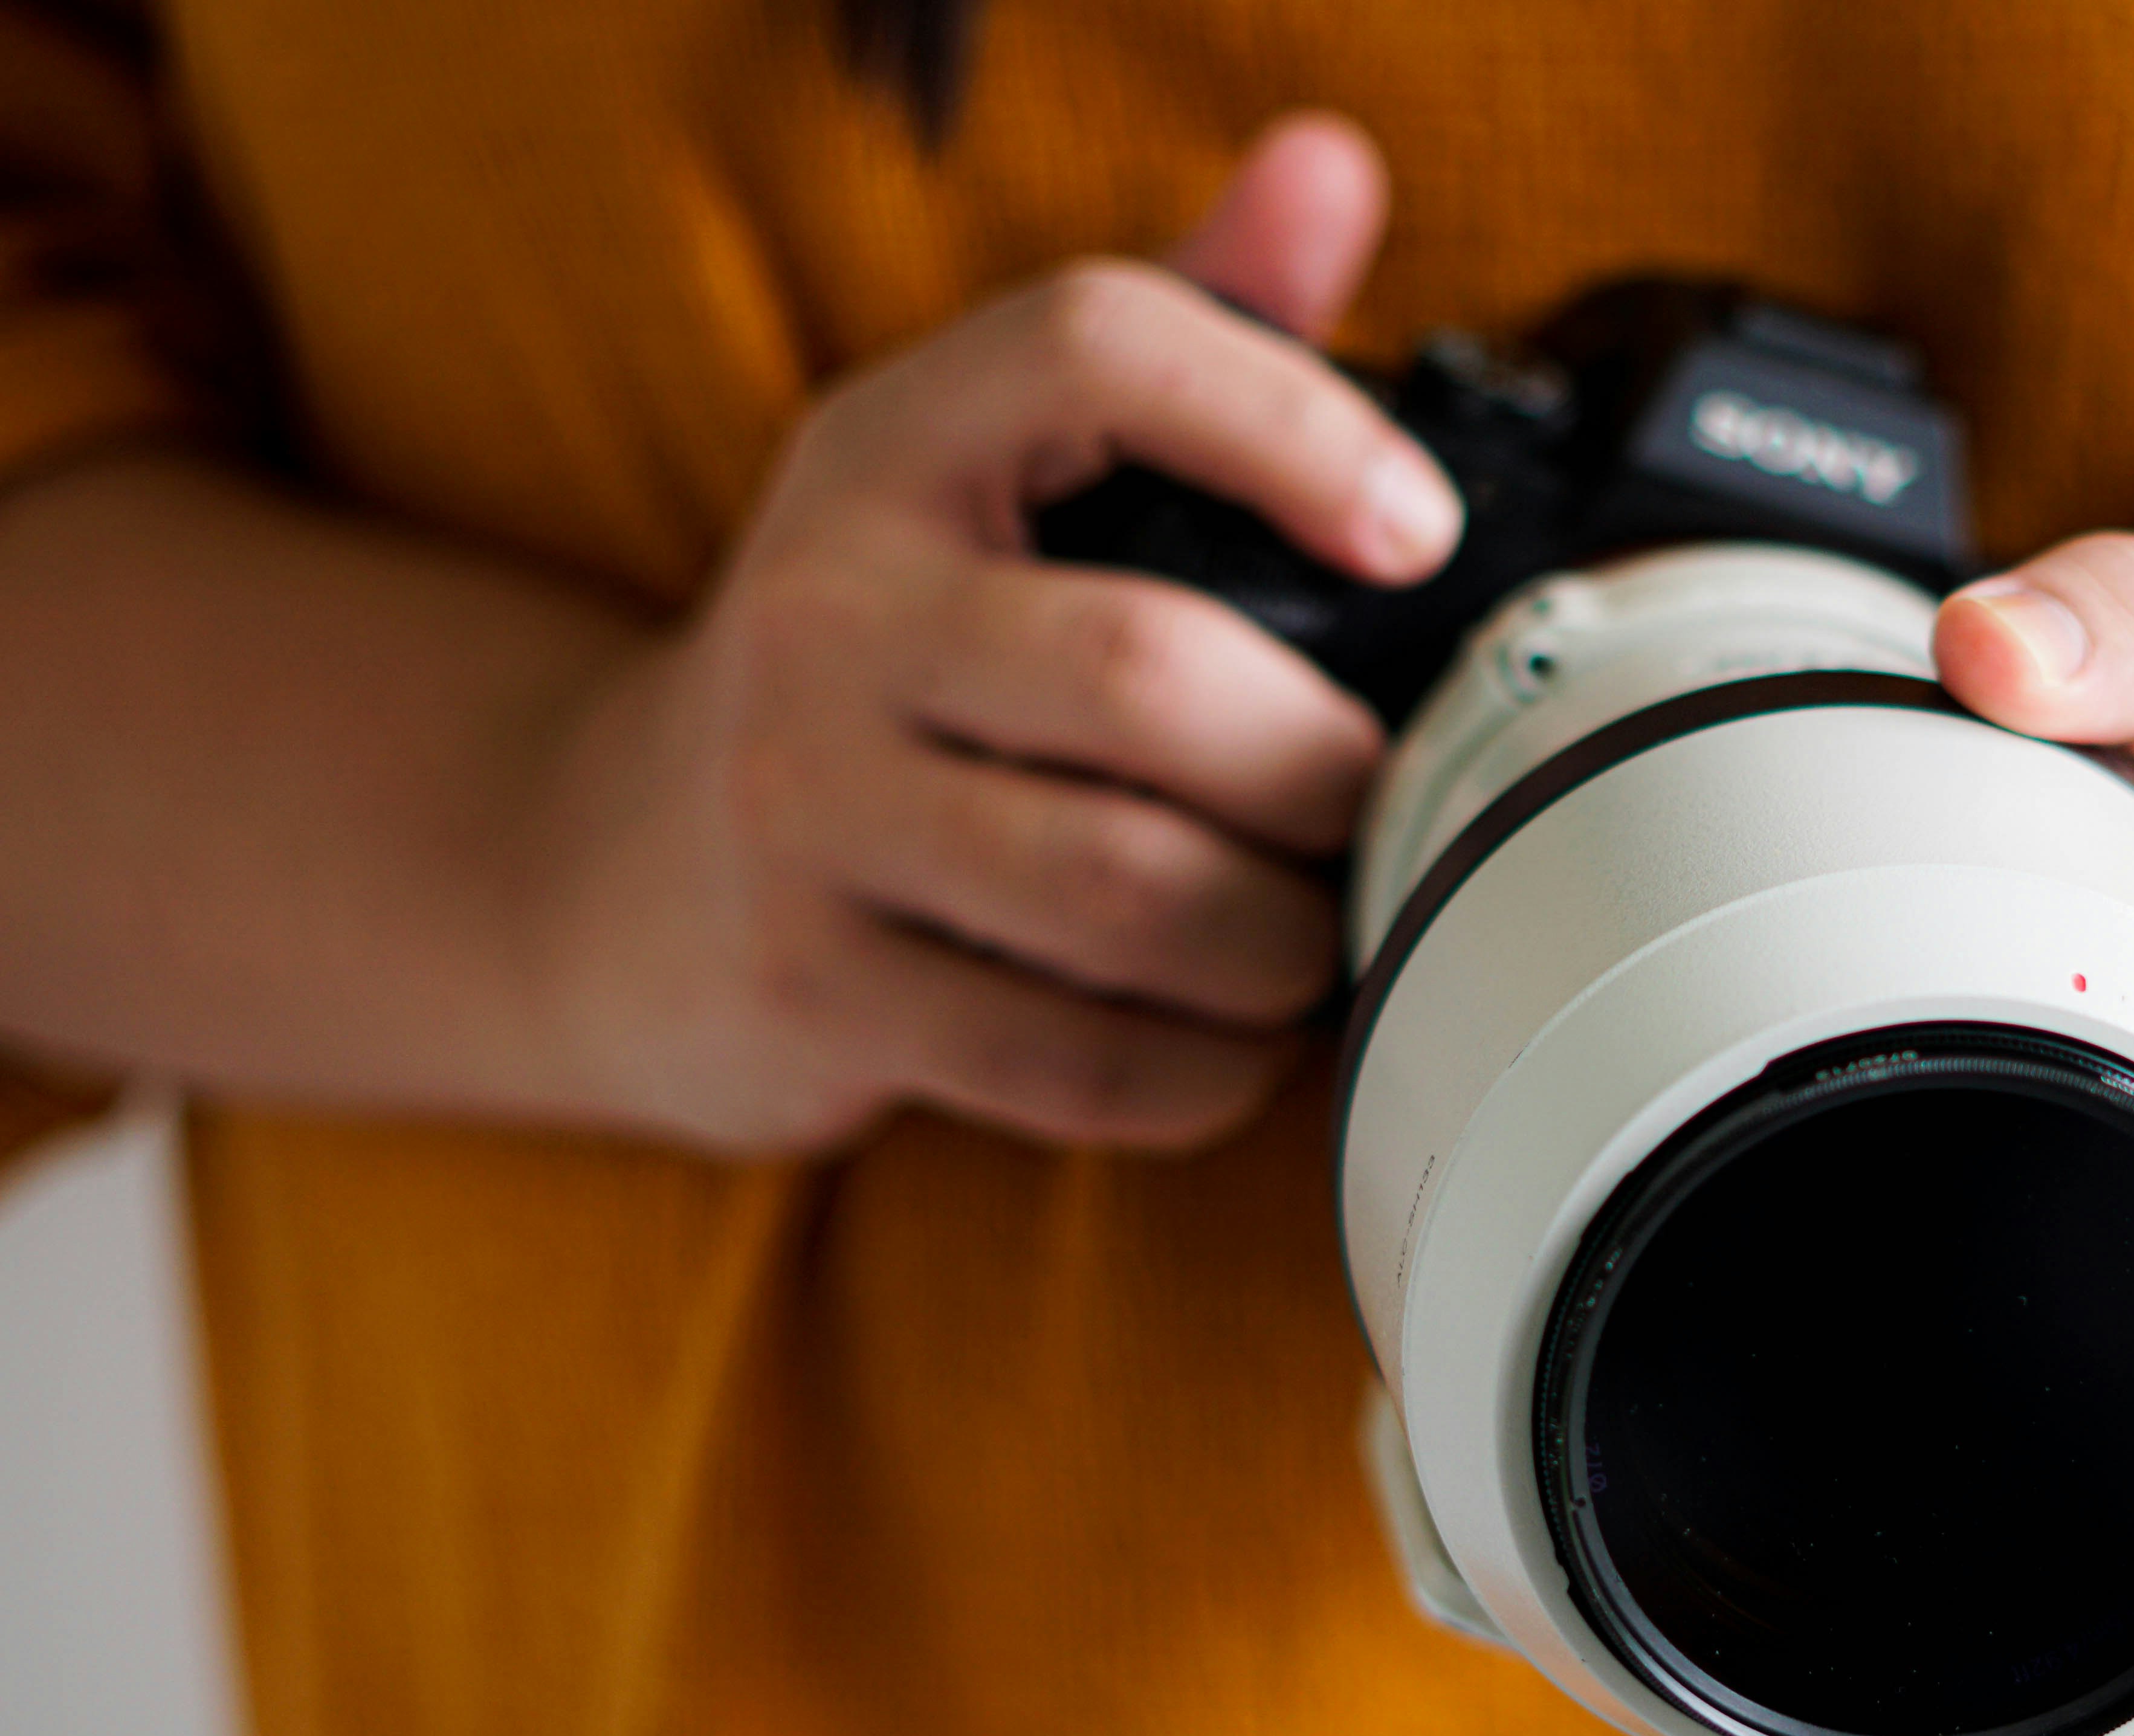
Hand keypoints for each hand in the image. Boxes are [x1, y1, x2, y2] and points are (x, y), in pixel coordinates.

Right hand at [523, 113, 1456, 1154]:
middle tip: (1378, 802)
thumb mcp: (990, 468)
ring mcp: (802, 809)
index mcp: (893, 445)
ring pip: (1132, 889)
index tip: (1417, 532)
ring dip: (1283, 939)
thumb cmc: (884, 656)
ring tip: (1318, 930)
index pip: (1103, 346)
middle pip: (1156, 675)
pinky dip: (1205, 1068)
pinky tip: (1231, 1035)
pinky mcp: (812, 992)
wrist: (614, 872)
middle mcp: (828, 612)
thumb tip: (1331, 167)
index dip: (1296, 421)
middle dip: (1328, 766)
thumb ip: (1182, 329)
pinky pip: (1078, 1058)